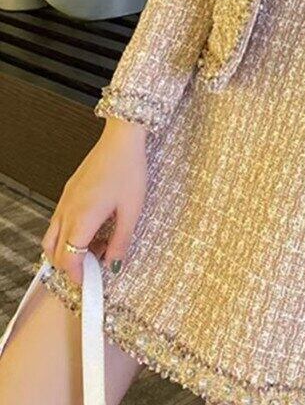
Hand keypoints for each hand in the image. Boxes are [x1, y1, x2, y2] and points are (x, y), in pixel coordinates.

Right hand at [41, 117, 147, 284]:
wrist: (121, 139)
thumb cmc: (128, 170)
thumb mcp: (132, 210)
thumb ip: (122, 240)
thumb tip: (114, 264)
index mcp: (82, 218)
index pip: (68, 260)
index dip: (77, 277)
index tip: (90, 284)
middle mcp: (67, 211)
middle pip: (54, 252)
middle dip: (70, 267)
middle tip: (94, 270)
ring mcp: (65, 200)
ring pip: (52, 237)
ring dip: (67, 250)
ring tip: (97, 249)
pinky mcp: (68, 192)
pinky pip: (59, 221)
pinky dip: (69, 234)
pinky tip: (94, 229)